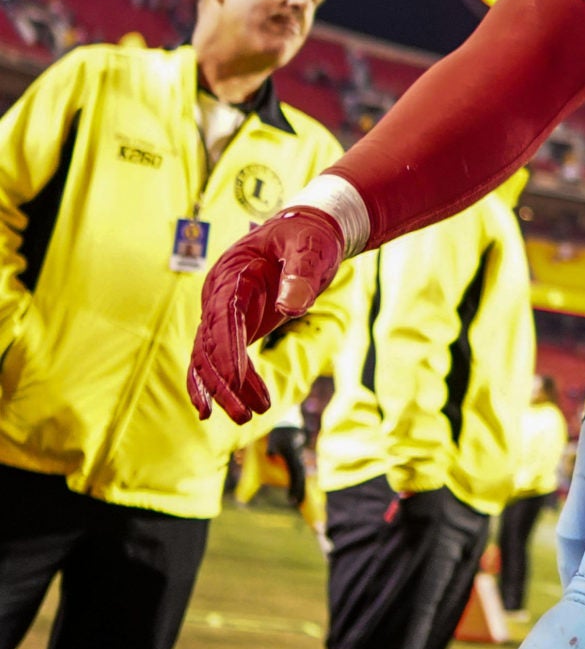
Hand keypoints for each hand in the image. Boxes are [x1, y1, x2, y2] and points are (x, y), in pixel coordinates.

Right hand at [188, 208, 344, 423]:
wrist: (307, 230)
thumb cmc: (309, 235)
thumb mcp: (310, 248)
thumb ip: (300, 275)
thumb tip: (291, 308)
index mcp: (233, 274)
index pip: (223, 318)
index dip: (228, 350)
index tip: (237, 380)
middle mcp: (218, 296)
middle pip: (211, 346)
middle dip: (226, 383)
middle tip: (245, 415)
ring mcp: (222, 312)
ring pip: (210, 358)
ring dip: (224, 390)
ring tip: (244, 418)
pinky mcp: (234, 325)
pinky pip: (218, 358)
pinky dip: (220, 383)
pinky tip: (221, 409)